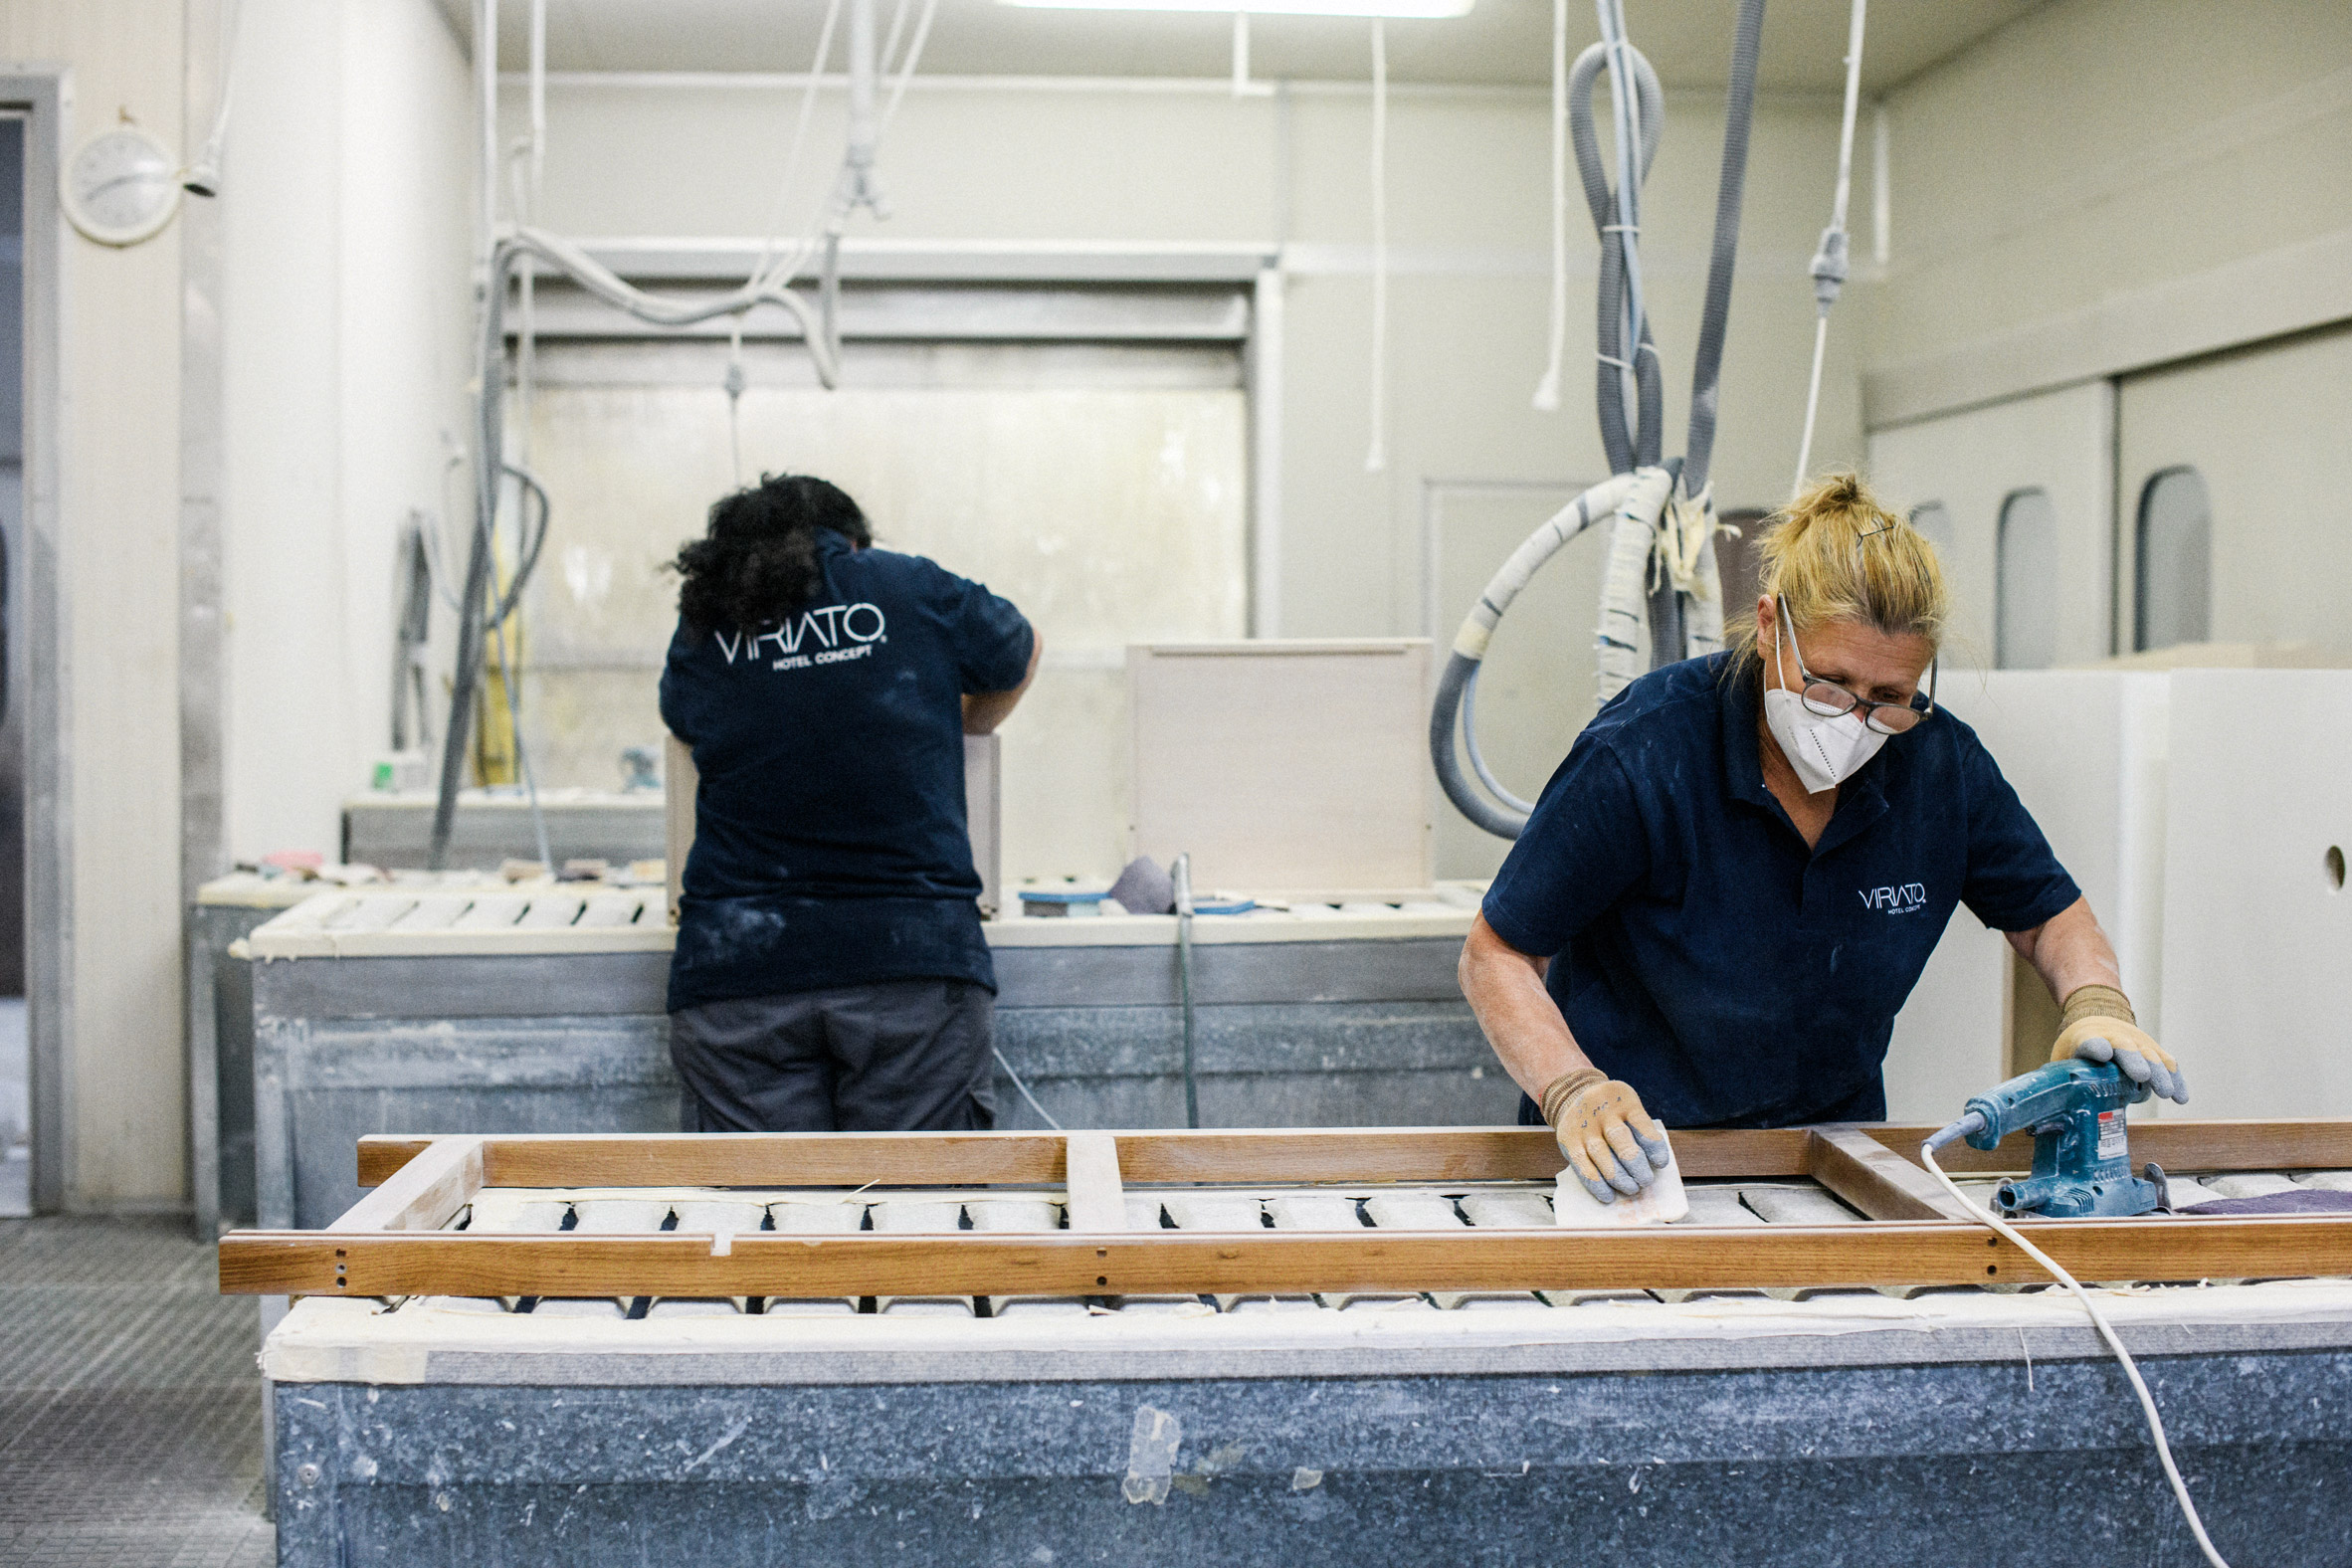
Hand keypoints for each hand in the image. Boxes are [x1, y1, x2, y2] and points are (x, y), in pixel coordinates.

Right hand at [1542, 1068, 1672, 1204]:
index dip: (1653, 1145)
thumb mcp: (1628, 1109)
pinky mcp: (1568, 1139)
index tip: (1660, 1163)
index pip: (1641, 1122)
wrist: (1574, 1097)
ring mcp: (1582, 1125)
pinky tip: (1607, 1195)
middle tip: (1645, 1181)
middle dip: (1635, 1164)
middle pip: (1619, 1138)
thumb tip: (1652, 1168)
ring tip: (1631, 1189)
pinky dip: (1596, 1183)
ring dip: (1617, 1177)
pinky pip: (1581, 1165)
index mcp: (1622, 1099)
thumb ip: (1640, 1132)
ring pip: (1600, 1154)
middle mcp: (1600, 1110)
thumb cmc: (1612, 1112)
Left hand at [2052, 984, 2185, 1103]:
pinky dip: (2176, 1079)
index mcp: (2084, 1039)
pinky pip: (2167, 1064)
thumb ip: (2059, 1082)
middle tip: (2142, 1077)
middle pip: (2125, 1048)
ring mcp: (2135, 1042)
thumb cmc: (2077, 1047)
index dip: (2096, 1047)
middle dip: (2134, 1061)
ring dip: (2159, 1074)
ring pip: (2150, 1055)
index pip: (2089, 1042)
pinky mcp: (2152, 1049)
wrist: (2097, 1017)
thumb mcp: (2062, 1058)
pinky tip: (2181, 1097)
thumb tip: (2045, 1120)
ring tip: (2166, 1093)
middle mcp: (2113, 1038)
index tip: (2103, 1054)